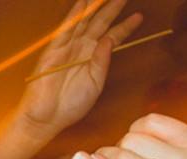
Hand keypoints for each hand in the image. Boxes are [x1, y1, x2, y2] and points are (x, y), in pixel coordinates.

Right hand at [17, 0, 141, 138]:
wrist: (47, 119)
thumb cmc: (70, 106)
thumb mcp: (95, 84)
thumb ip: (102, 62)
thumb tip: (109, 39)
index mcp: (94, 58)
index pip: (113, 37)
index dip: (126, 26)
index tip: (139, 16)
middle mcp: (82, 49)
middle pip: (100, 23)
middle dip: (112, 8)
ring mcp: (68, 48)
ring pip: (83, 21)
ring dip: (93, 6)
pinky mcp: (53, 51)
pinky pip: (65, 30)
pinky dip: (73, 16)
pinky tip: (81, 3)